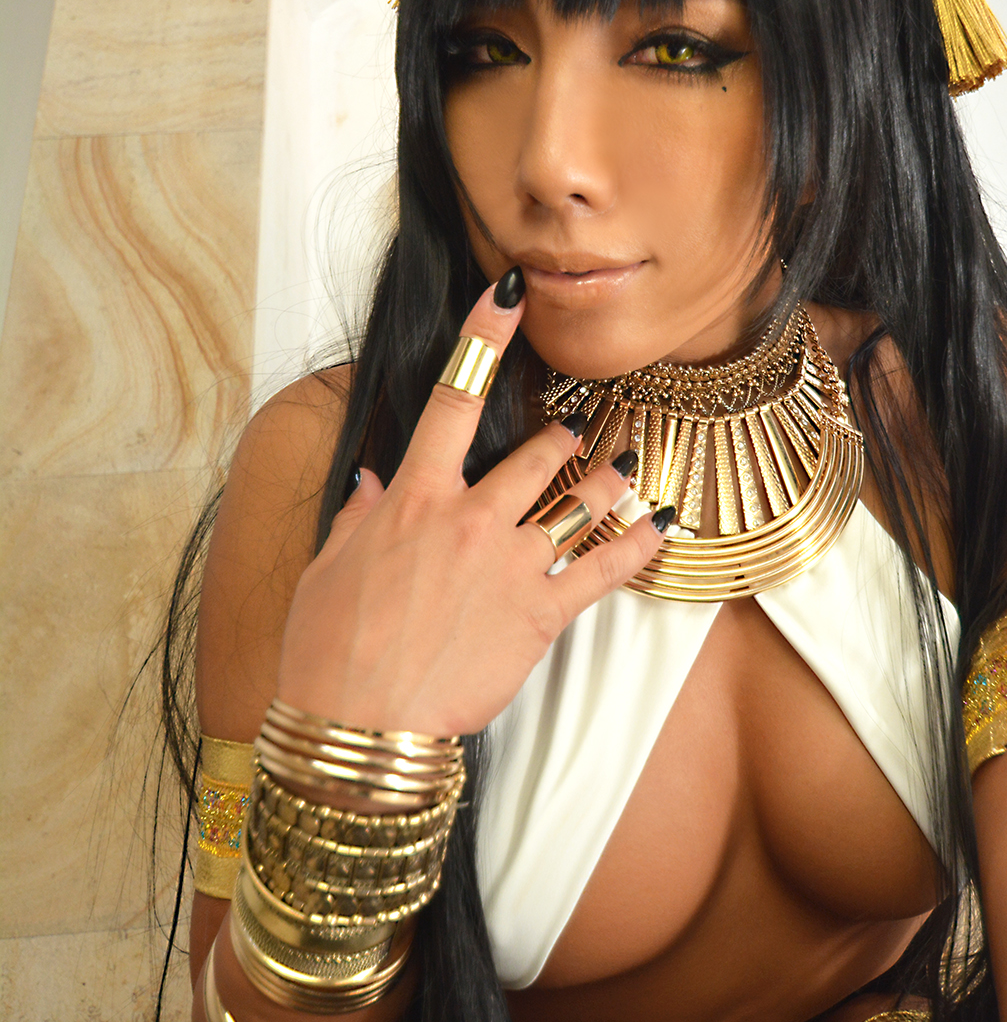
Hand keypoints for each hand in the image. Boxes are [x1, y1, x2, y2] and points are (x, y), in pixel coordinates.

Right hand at [275, 271, 671, 736]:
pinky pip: (603, 567)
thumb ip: (359, 517)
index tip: (507, 293)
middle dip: (561, 436)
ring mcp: (507, 563)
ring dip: (608, 478)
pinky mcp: (539, 614)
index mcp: (411, 499)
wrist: (356, 728)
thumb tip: (372, 480)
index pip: (452, 397)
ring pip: (578, 499)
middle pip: (534, 452)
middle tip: (576, 431)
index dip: (482, 337)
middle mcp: (466, 518)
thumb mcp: (328, 572)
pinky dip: (640, 542)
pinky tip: (664, 523)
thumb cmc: (329, 653)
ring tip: (626, 466)